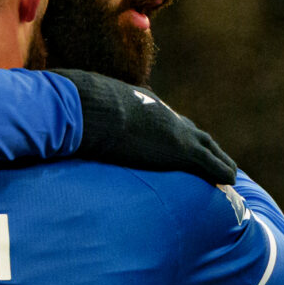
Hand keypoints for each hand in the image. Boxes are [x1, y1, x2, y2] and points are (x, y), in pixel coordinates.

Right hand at [59, 70, 235, 185]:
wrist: (86, 108)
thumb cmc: (73, 110)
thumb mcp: (76, 113)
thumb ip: (75, 122)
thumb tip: (52, 126)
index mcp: (137, 104)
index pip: (162, 119)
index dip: (173, 132)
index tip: (180, 139)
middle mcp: (161, 114)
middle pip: (190, 130)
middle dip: (202, 144)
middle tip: (211, 156)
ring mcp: (173, 131)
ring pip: (207, 146)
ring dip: (217, 158)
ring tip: (227, 171)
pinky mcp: (182, 149)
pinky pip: (210, 163)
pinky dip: (221, 170)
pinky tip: (231, 180)